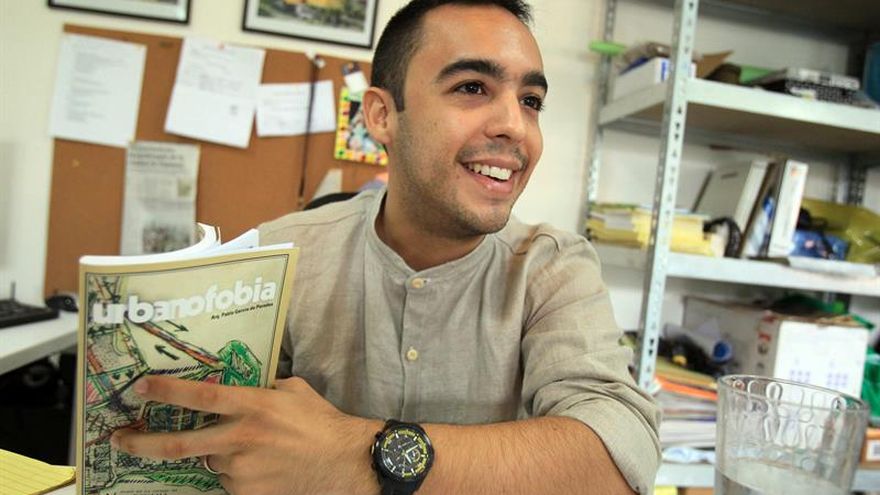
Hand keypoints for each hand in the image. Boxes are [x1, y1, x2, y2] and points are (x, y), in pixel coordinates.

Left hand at [111, 375, 380, 494]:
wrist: (345, 464)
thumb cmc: (321, 423)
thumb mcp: (293, 390)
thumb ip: (262, 388)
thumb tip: (243, 383)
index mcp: (253, 406)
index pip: (199, 398)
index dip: (166, 392)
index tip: (140, 387)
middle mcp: (241, 438)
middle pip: (179, 444)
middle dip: (141, 443)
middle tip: (120, 439)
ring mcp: (241, 469)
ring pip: (211, 461)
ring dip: (219, 455)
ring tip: (252, 450)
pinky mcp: (247, 493)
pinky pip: (228, 481)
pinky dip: (236, 472)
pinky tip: (262, 466)